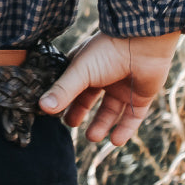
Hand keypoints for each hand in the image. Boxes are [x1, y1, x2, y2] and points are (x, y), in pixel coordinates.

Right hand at [38, 31, 180, 145]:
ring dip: (102, 125)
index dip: (62, 99)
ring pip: (110, 111)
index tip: (52, 113)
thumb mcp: (80, 72)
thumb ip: (62, 91)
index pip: (70, 86)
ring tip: (92, 137)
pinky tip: (115, 141)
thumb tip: (42, 107)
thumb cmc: (107, 51)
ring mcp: (122, 86)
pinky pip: (132, 117)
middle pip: (88, 99)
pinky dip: (125, 130)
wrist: (142, 43)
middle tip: (72, 124)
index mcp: (86, 67)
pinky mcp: (140, 96)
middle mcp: (103, 76)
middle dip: (80, 112)